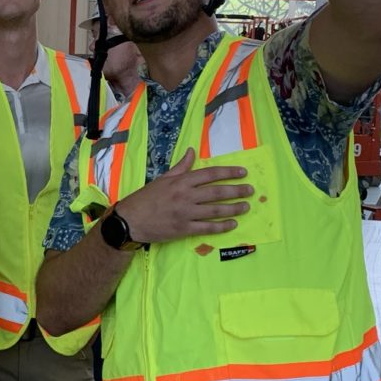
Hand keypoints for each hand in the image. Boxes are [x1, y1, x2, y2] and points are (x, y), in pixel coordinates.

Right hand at [114, 149, 250, 243]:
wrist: (130, 220)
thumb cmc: (146, 198)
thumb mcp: (162, 179)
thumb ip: (180, 167)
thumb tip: (192, 151)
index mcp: (181, 181)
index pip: (210, 174)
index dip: (228, 173)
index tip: (243, 173)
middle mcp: (185, 195)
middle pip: (217, 192)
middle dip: (236, 190)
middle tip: (251, 190)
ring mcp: (185, 213)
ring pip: (215, 210)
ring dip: (233, 208)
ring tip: (246, 206)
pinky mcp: (184, 229)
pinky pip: (207, 227)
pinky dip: (221, 226)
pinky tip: (232, 224)